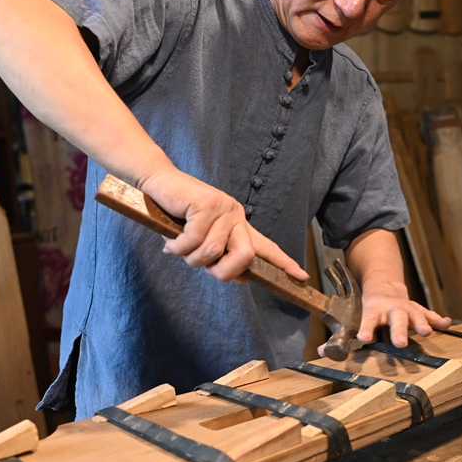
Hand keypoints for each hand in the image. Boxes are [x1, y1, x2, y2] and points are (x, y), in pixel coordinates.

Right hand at [138, 167, 307, 282]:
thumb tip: (240, 278)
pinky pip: (193, 240)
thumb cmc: (177, 214)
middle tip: (203, 266)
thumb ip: (220, 256)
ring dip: (190, 257)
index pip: (266, 246)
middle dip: (223, 270)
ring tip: (178, 247)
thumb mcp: (201, 240)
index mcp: (238, 225)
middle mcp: (235, 215)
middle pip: (244, 256)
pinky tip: (170, 241)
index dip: (284, 263)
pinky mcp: (206, 204)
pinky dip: (178, 247)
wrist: (159, 183)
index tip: (301, 277)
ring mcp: (223, 208)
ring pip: (213, 251)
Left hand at [315, 288, 450, 357]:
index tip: (364, 339)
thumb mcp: (352, 319)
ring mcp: (406, 307)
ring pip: (414, 314)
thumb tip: (322, 353)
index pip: (367, 320)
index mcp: (372, 310)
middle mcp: (390, 308)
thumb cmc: (367, 309)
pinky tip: (446, 324)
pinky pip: (428, 313)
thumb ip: (338, 336)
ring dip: (421, 323)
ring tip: (427, 333)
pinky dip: (437, 319)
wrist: (383, 287)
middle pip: (396, 318)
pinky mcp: (417, 309)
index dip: (366, 329)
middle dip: (399, 330)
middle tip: (401, 343)